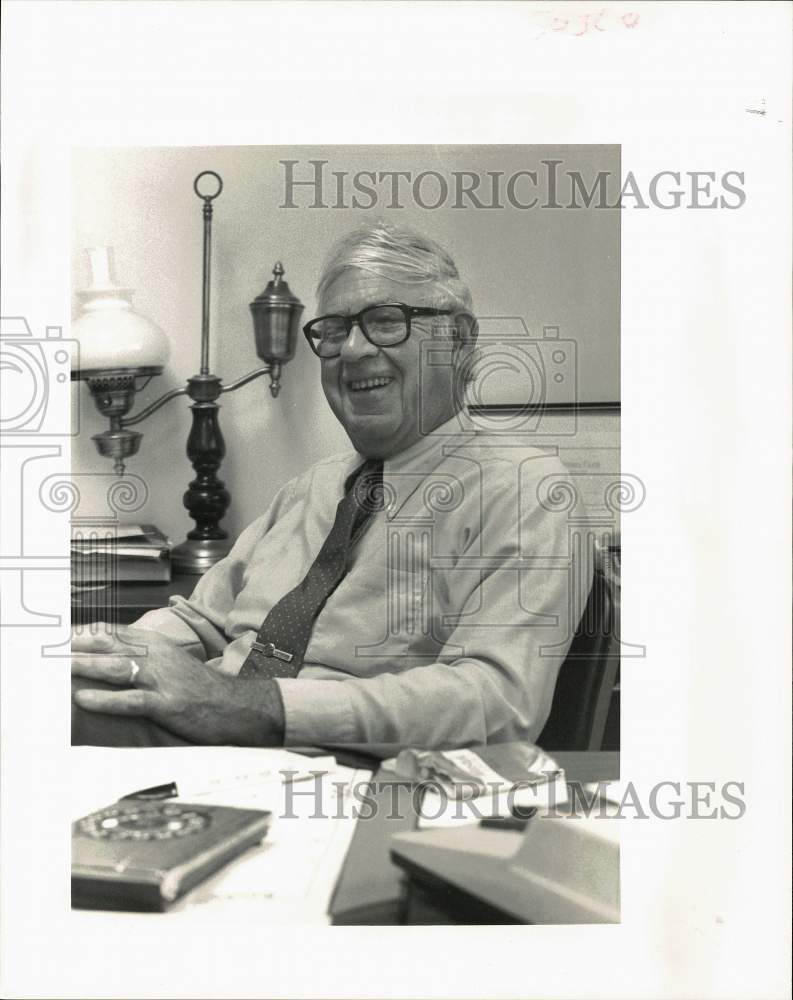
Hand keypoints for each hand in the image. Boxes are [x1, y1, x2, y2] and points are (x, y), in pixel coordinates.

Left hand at [71, 625, 284, 745]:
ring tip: (59, 669)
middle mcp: (158, 657)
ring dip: (86, 667)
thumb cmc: (202, 688)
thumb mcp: (174, 663)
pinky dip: (106, 700)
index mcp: (159, 644)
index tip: (59, 635)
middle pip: (110, 646)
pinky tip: (85, 700)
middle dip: (78, 647)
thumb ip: (146, 655)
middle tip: (50, 649)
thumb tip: (113, 655)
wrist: (237, 706)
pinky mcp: (167, 704)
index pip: (114, 633)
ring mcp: (163, 680)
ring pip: (116, 668)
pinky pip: (131, 700)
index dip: (86, 633)